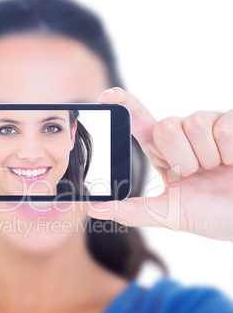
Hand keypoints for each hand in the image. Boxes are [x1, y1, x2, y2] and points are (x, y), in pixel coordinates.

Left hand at [88, 87, 232, 241]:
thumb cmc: (210, 215)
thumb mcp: (168, 215)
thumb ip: (132, 211)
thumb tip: (93, 209)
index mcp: (163, 153)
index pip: (140, 123)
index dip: (125, 105)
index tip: (106, 97)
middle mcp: (184, 135)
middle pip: (165, 126)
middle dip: (182, 157)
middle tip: (198, 174)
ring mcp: (210, 126)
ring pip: (195, 124)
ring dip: (207, 157)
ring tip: (219, 169)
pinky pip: (223, 127)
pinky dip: (230, 152)